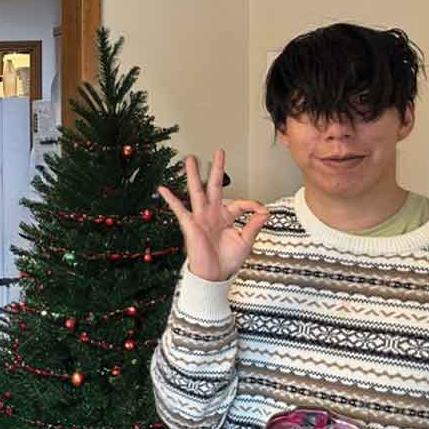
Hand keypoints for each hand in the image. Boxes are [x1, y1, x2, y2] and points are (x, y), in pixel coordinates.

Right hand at [157, 150, 268, 280]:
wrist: (214, 276)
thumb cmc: (227, 261)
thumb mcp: (246, 241)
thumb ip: (254, 224)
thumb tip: (264, 210)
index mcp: (227, 217)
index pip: (240, 202)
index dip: (253, 205)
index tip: (262, 211)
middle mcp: (213, 213)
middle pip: (215, 186)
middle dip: (217, 169)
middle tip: (219, 152)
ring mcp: (201, 217)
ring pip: (197, 191)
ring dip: (194, 175)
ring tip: (190, 159)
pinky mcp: (190, 225)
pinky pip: (179, 209)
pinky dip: (171, 199)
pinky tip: (163, 189)